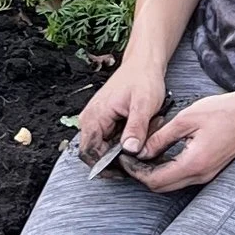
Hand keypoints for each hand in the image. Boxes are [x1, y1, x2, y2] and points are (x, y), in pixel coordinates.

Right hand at [75, 52, 168, 168]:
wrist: (143, 64)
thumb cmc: (143, 79)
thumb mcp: (144, 104)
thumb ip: (136, 128)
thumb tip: (129, 150)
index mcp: (94, 117)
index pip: (90, 153)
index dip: (106, 166)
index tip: (125, 170)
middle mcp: (90, 120)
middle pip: (96, 153)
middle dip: (118, 158)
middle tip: (138, 154)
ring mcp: (96, 121)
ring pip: (105, 148)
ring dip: (123, 149)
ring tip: (142, 137)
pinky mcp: (104, 121)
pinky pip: (110, 140)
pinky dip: (125, 141)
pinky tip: (140, 133)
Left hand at [121, 86, 234, 191]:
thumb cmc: (224, 111)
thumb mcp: (187, 119)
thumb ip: (161, 137)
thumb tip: (141, 151)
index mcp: (194, 163)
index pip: (155, 180)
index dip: (136, 172)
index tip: (126, 159)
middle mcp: (201, 175)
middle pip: (162, 187)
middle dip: (143, 176)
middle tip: (132, 158)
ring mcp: (208, 174)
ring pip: (173, 183)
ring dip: (156, 173)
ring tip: (145, 153)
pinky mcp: (211, 169)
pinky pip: (184, 176)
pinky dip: (169, 169)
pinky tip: (163, 152)